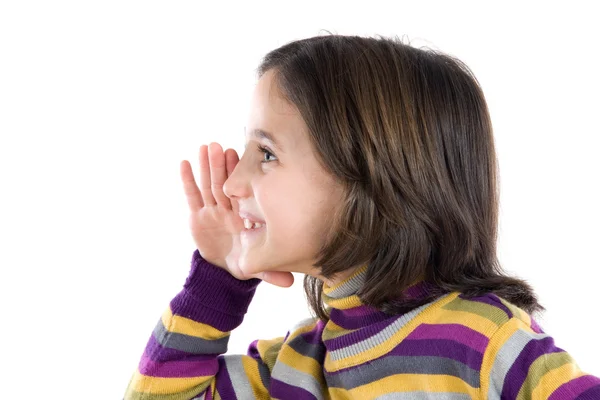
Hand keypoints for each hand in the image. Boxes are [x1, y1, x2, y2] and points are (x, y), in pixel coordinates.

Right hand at [179, 142, 293, 287]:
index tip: (238, 155)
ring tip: (204, 147)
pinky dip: (187, 181)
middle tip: (219, 145)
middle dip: (220, 164)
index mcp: (241, 216)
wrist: (223, 270)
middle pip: (223, 183)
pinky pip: (192, 197)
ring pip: (208, 185)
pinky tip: (184, 163)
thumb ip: (270, 272)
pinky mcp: (197, 217)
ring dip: (205, 166)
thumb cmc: (243, 262)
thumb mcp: (255, 266)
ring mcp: (212, 211)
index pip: (239, 192)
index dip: (237, 174)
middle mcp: (227, 210)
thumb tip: (290, 283)